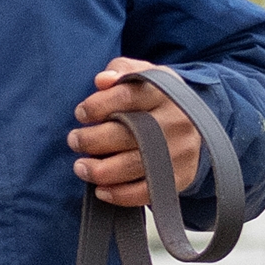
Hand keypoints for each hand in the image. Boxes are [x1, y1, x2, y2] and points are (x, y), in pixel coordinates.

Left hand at [70, 58, 200, 208]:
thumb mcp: (140, 74)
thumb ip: (120, 71)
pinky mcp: (182, 175)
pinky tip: (101, 189)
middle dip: (93, 140)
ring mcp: (181, 150)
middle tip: (74, 141)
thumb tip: (102, 80)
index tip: (80, 114)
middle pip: (130, 133)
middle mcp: (176, 121)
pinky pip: (150, 190)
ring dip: (101, 170)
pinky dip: (121, 194)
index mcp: (163, 92)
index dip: (98, 106)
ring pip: (136, 164)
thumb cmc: (151, 96)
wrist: (190, 120)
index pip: (127, 96)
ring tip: (81, 167)